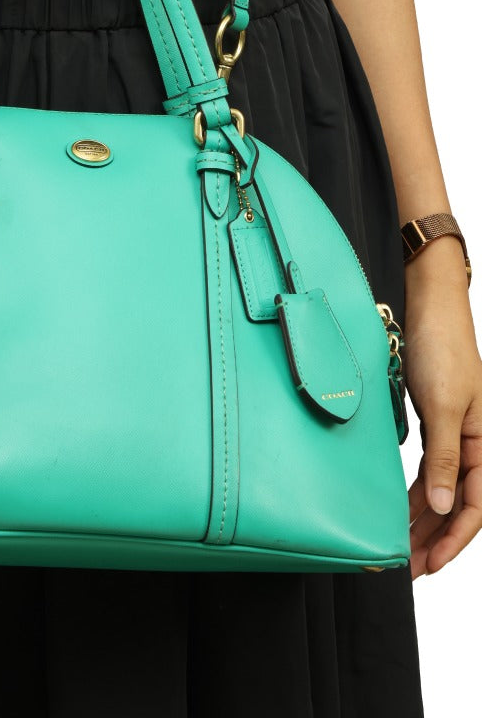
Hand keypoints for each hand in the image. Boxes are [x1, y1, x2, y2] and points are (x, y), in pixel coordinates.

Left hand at [403, 239, 481, 578]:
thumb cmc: (444, 350)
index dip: (455, 538)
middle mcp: (476, 445)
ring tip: (402, 546)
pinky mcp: (437, 425)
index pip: (476, 505)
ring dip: (425, 519)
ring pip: (443, 490)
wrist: (429, 310)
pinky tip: (402, 509)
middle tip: (408, 567)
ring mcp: (457, 436)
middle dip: (436, 537)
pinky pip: (431, 470)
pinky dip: (417, 492)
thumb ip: (444, 458)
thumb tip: (442, 506)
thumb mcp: (444, 407)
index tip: (430, 563)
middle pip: (459, 504)